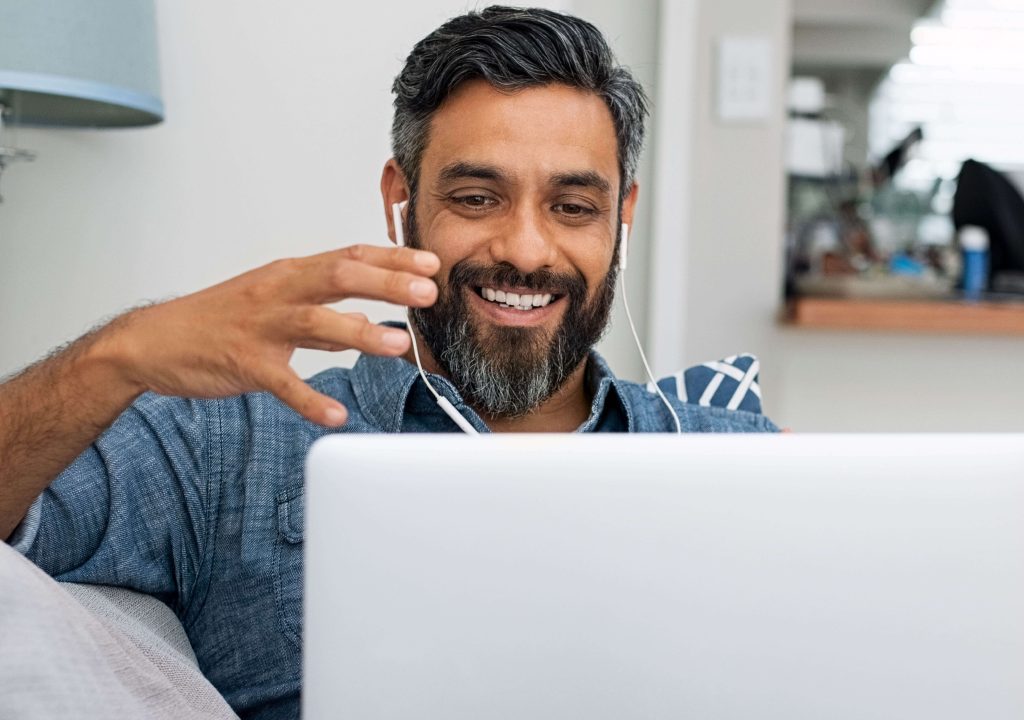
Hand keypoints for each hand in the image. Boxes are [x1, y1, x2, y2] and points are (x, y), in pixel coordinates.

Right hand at [106, 245, 439, 425]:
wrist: (153, 340)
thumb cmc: (219, 320)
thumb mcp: (276, 305)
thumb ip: (325, 315)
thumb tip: (370, 323)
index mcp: (290, 274)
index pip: (350, 256)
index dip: (393, 258)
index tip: (431, 263)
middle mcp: (278, 291)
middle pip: (339, 277)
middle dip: (388, 283)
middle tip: (428, 293)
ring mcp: (260, 326)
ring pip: (315, 322)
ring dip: (360, 334)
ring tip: (398, 345)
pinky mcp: (244, 362)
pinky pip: (282, 382)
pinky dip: (310, 399)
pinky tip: (336, 414)